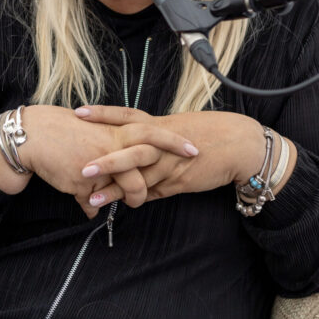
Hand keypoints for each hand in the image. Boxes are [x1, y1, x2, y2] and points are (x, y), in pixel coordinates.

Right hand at [0, 106, 198, 216]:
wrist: (33, 136)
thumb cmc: (60, 135)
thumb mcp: (88, 140)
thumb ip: (104, 159)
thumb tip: (109, 174)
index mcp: (115, 130)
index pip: (151, 131)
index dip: (172, 139)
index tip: (192, 145)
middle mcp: (112, 141)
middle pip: (151, 145)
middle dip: (174, 150)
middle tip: (195, 155)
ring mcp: (102, 160)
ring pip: (132, 182)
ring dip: (137, 196)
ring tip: (135, 203)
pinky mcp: (85, 177)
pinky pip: (99, 197)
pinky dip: (96, 205)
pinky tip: (92, 209)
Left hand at [73, 107, 267, 208]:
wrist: (240, 145)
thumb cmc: (208, 131)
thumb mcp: (177, 126)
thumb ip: (153, 134)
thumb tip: (132, 140)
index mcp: (159, 124)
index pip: (126, 116)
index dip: (102, 114)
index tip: (79, 112)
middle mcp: (162, 143)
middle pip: (131, 151)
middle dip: (106, 161)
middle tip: (81, 168)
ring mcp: (170, 164)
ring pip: (139, 179)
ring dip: (115, 191)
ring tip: (92, 200)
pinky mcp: (179, 182)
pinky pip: (154, 193)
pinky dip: (137, 199)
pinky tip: (121, 206)